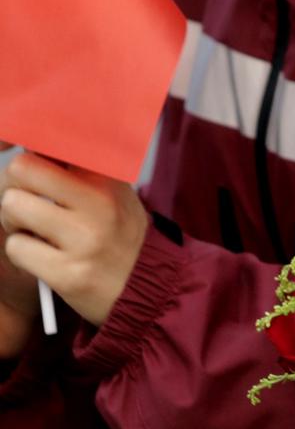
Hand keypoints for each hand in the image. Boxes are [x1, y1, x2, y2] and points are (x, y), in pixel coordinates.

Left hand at [0, 152, 148, 327]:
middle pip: (21, 168)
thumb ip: (76, 169)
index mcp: (107, 177)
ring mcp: (84, 238)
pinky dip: (23, 253)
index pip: (53, 141)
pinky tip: (45, 257)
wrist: (147, 286)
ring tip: (38, 232)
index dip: (28, 144)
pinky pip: (16, 247)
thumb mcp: (111, 192)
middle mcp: (98, 202)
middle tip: (31, 204)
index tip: (18, 151)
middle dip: (15, 187)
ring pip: (11, 206)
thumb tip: (30, 145)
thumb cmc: (118, 235)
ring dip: (14, 222)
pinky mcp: (68, 272)